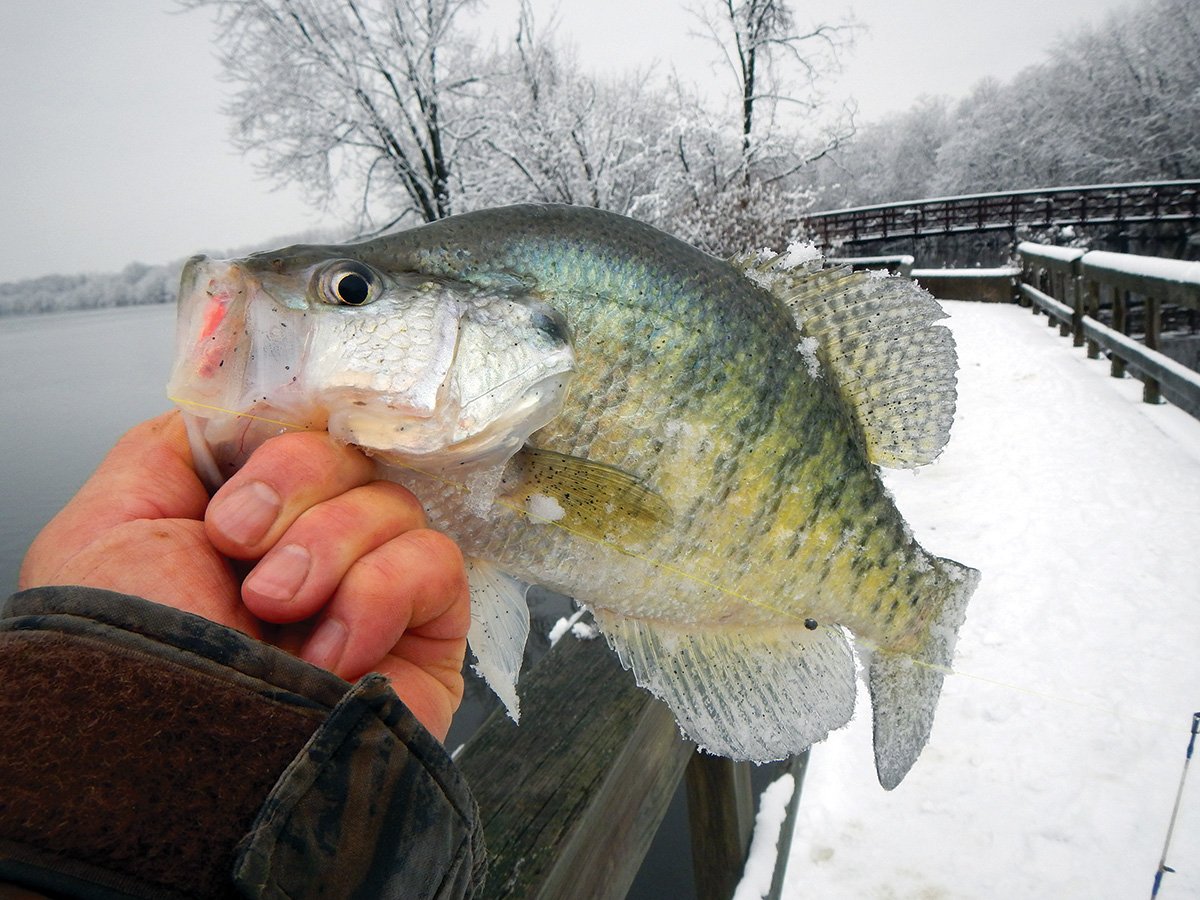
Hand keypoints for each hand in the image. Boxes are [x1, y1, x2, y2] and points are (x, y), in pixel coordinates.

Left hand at [18, 411, 469, 740]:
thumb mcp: (108, 525)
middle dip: (293, 494)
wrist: (170, 778)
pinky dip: (382, 592)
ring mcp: (370, 591)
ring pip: (394, 504)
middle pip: (348, 455)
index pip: (297, 431)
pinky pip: (436, 563)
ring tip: (282, 615)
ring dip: (331, 551)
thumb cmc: (124, 669)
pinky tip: (334, 651)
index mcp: (244, 519)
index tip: (230, 504)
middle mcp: (309, 549)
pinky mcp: (424, 634)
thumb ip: (172, 447)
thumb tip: (240, 405)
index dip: (276, 447)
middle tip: (243, 557)